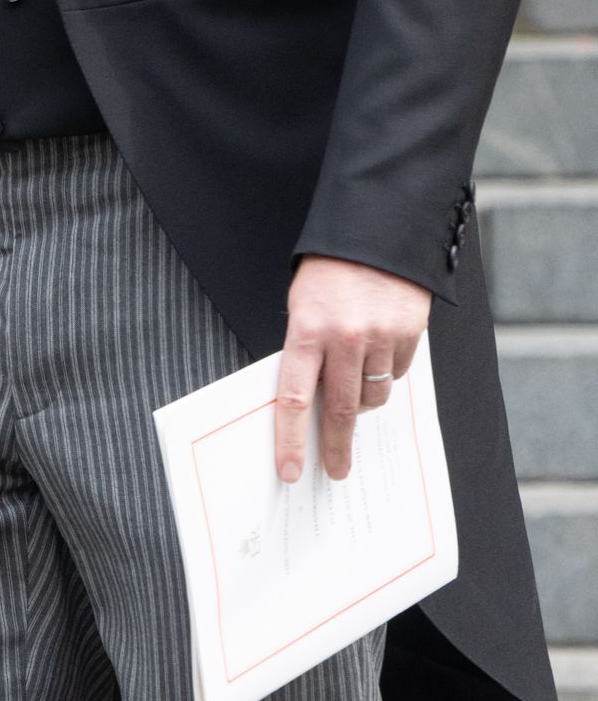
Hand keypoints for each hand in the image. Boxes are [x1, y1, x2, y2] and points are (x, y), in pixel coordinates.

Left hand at [275, 255, 430, 484]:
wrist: (377, 230)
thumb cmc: (330, 270)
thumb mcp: (303, 304)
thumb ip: (306, 348)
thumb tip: (309, 397)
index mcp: (306, 329)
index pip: (292, 397)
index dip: (291, 439)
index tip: (290, 470)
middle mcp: (344, 337)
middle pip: (339, 409)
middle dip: (336, 445)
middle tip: (336, 469)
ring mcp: (380, 337)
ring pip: (372, 395)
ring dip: (362, 401)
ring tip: (354, 382)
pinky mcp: (410, 334)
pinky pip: (396, 373)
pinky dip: (386, 373)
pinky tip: (378, 351)